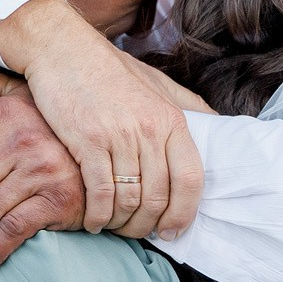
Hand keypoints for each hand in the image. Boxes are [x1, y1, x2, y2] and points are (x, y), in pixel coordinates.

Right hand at [0, 0, 203, 239]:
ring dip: (121, 224)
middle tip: (136, 233)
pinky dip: (98, 215)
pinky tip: (93, 220)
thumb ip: (189, 106)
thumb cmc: (110, 70)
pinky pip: (100, 193)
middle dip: (148, 226)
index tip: (173, 230)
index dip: (184, 213)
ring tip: (113, 227)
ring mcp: (119, 136)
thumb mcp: (158, 83)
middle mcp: (150, 130)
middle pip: (158, 198)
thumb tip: (219, 127)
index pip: (191, 179)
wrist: (62, 48)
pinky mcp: (88, 141)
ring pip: (129, 200)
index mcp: (172, 119)